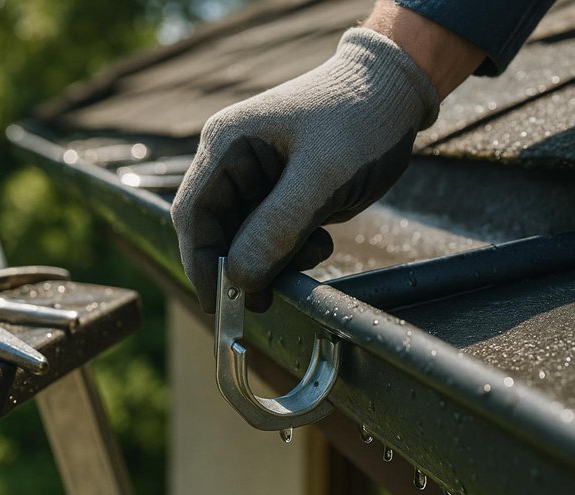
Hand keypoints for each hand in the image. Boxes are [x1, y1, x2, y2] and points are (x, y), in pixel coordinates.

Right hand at [170, 27, 438, 312]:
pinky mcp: (281, 192)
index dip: (201, 263)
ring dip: (273, 259)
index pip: (194, 214)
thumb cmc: (360, 118)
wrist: (400, 89)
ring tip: (316, 250)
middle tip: (266, 302)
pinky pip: (271, 235)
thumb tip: (239, 281)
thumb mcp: (322, 176)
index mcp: (226, 145)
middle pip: (217, 231)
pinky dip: (291, 250)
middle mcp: (232, 162)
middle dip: (242, 266)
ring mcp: (257, 178)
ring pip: (246, 239)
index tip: (216, 306)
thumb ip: (277, 229)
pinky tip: (321, 239)